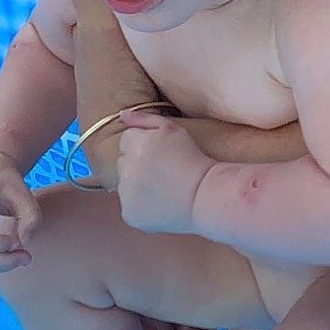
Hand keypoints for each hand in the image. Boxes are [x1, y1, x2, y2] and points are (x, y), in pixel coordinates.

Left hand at [116, 109, 214, 235]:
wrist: (206, 196)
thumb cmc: (194, 161)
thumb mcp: (174, 130)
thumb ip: (145, 119)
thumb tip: (122, 115)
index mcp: (135, 145)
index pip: (126, 141)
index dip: (144, 146)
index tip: (161, 154)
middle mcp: (126, 168)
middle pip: (123, 162)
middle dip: (137, 165)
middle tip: (163, 171)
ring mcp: (126, 194)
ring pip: (125, 185)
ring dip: (138, 185)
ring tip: (163, 187)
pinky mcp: (130, 213)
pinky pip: (130, 206)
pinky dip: (141, 206)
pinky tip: (160, 203)